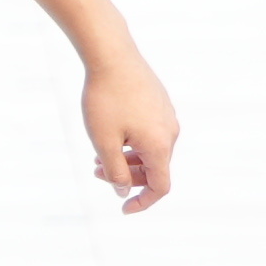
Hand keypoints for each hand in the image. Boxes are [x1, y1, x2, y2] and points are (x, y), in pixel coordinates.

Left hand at [85, 53, 181, 211]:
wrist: (111, 55)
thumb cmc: (105, 99)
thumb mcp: (104, 142)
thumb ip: (115, 172)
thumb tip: (123, 192)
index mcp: (160, 145)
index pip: (160, 186)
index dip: (143, 202)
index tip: (124, 209)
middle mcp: (170, 132)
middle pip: (154, 168)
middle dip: (127, 177)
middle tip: (96, 172)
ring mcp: (166, 115)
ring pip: (150, 150)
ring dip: (126, 159)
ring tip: (97, 156)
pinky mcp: (159, 103)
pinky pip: (149, 132)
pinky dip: (131, 142)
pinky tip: (109, 135)